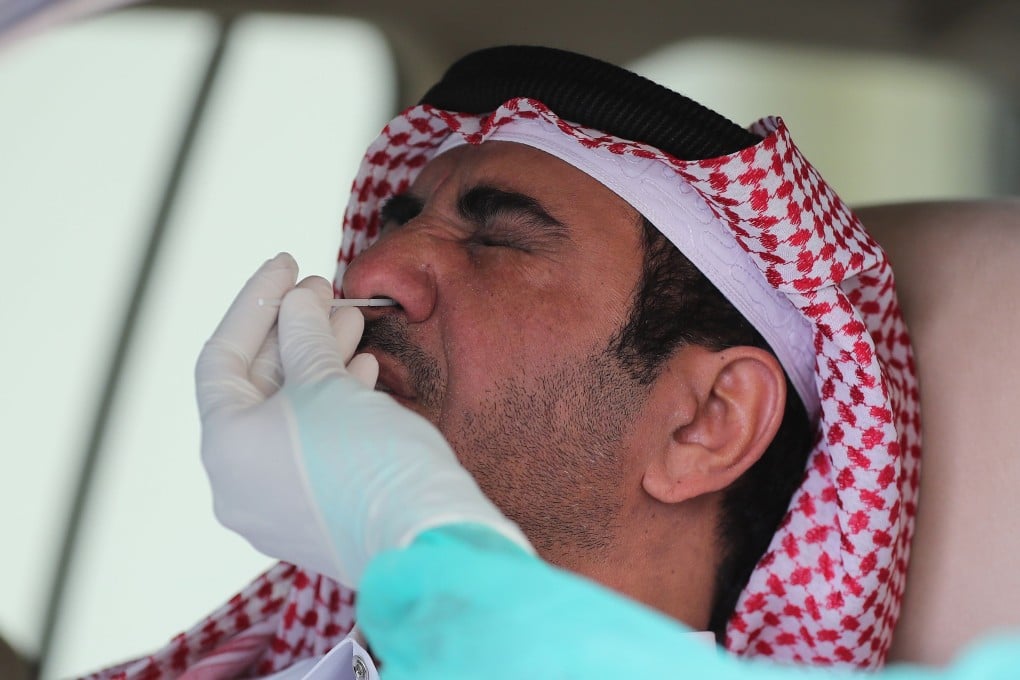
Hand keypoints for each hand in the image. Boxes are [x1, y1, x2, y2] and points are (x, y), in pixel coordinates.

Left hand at [196, 253, 530, 586]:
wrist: (425, 537)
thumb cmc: (370, 462)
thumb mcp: (328, 383)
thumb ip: (304, 333)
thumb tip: (297, 302)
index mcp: (225, 448)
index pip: (223, 357)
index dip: (255, 303)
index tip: (288, 266)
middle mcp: (237, 481)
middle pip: (257, 386)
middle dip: (294, 331)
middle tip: (326, 291)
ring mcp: (275, 502)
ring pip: (289, 414)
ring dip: (318, 362)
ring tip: (352, 322)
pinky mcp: (314, 512)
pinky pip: (310, 444)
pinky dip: (331, 403)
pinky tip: (363, 372)